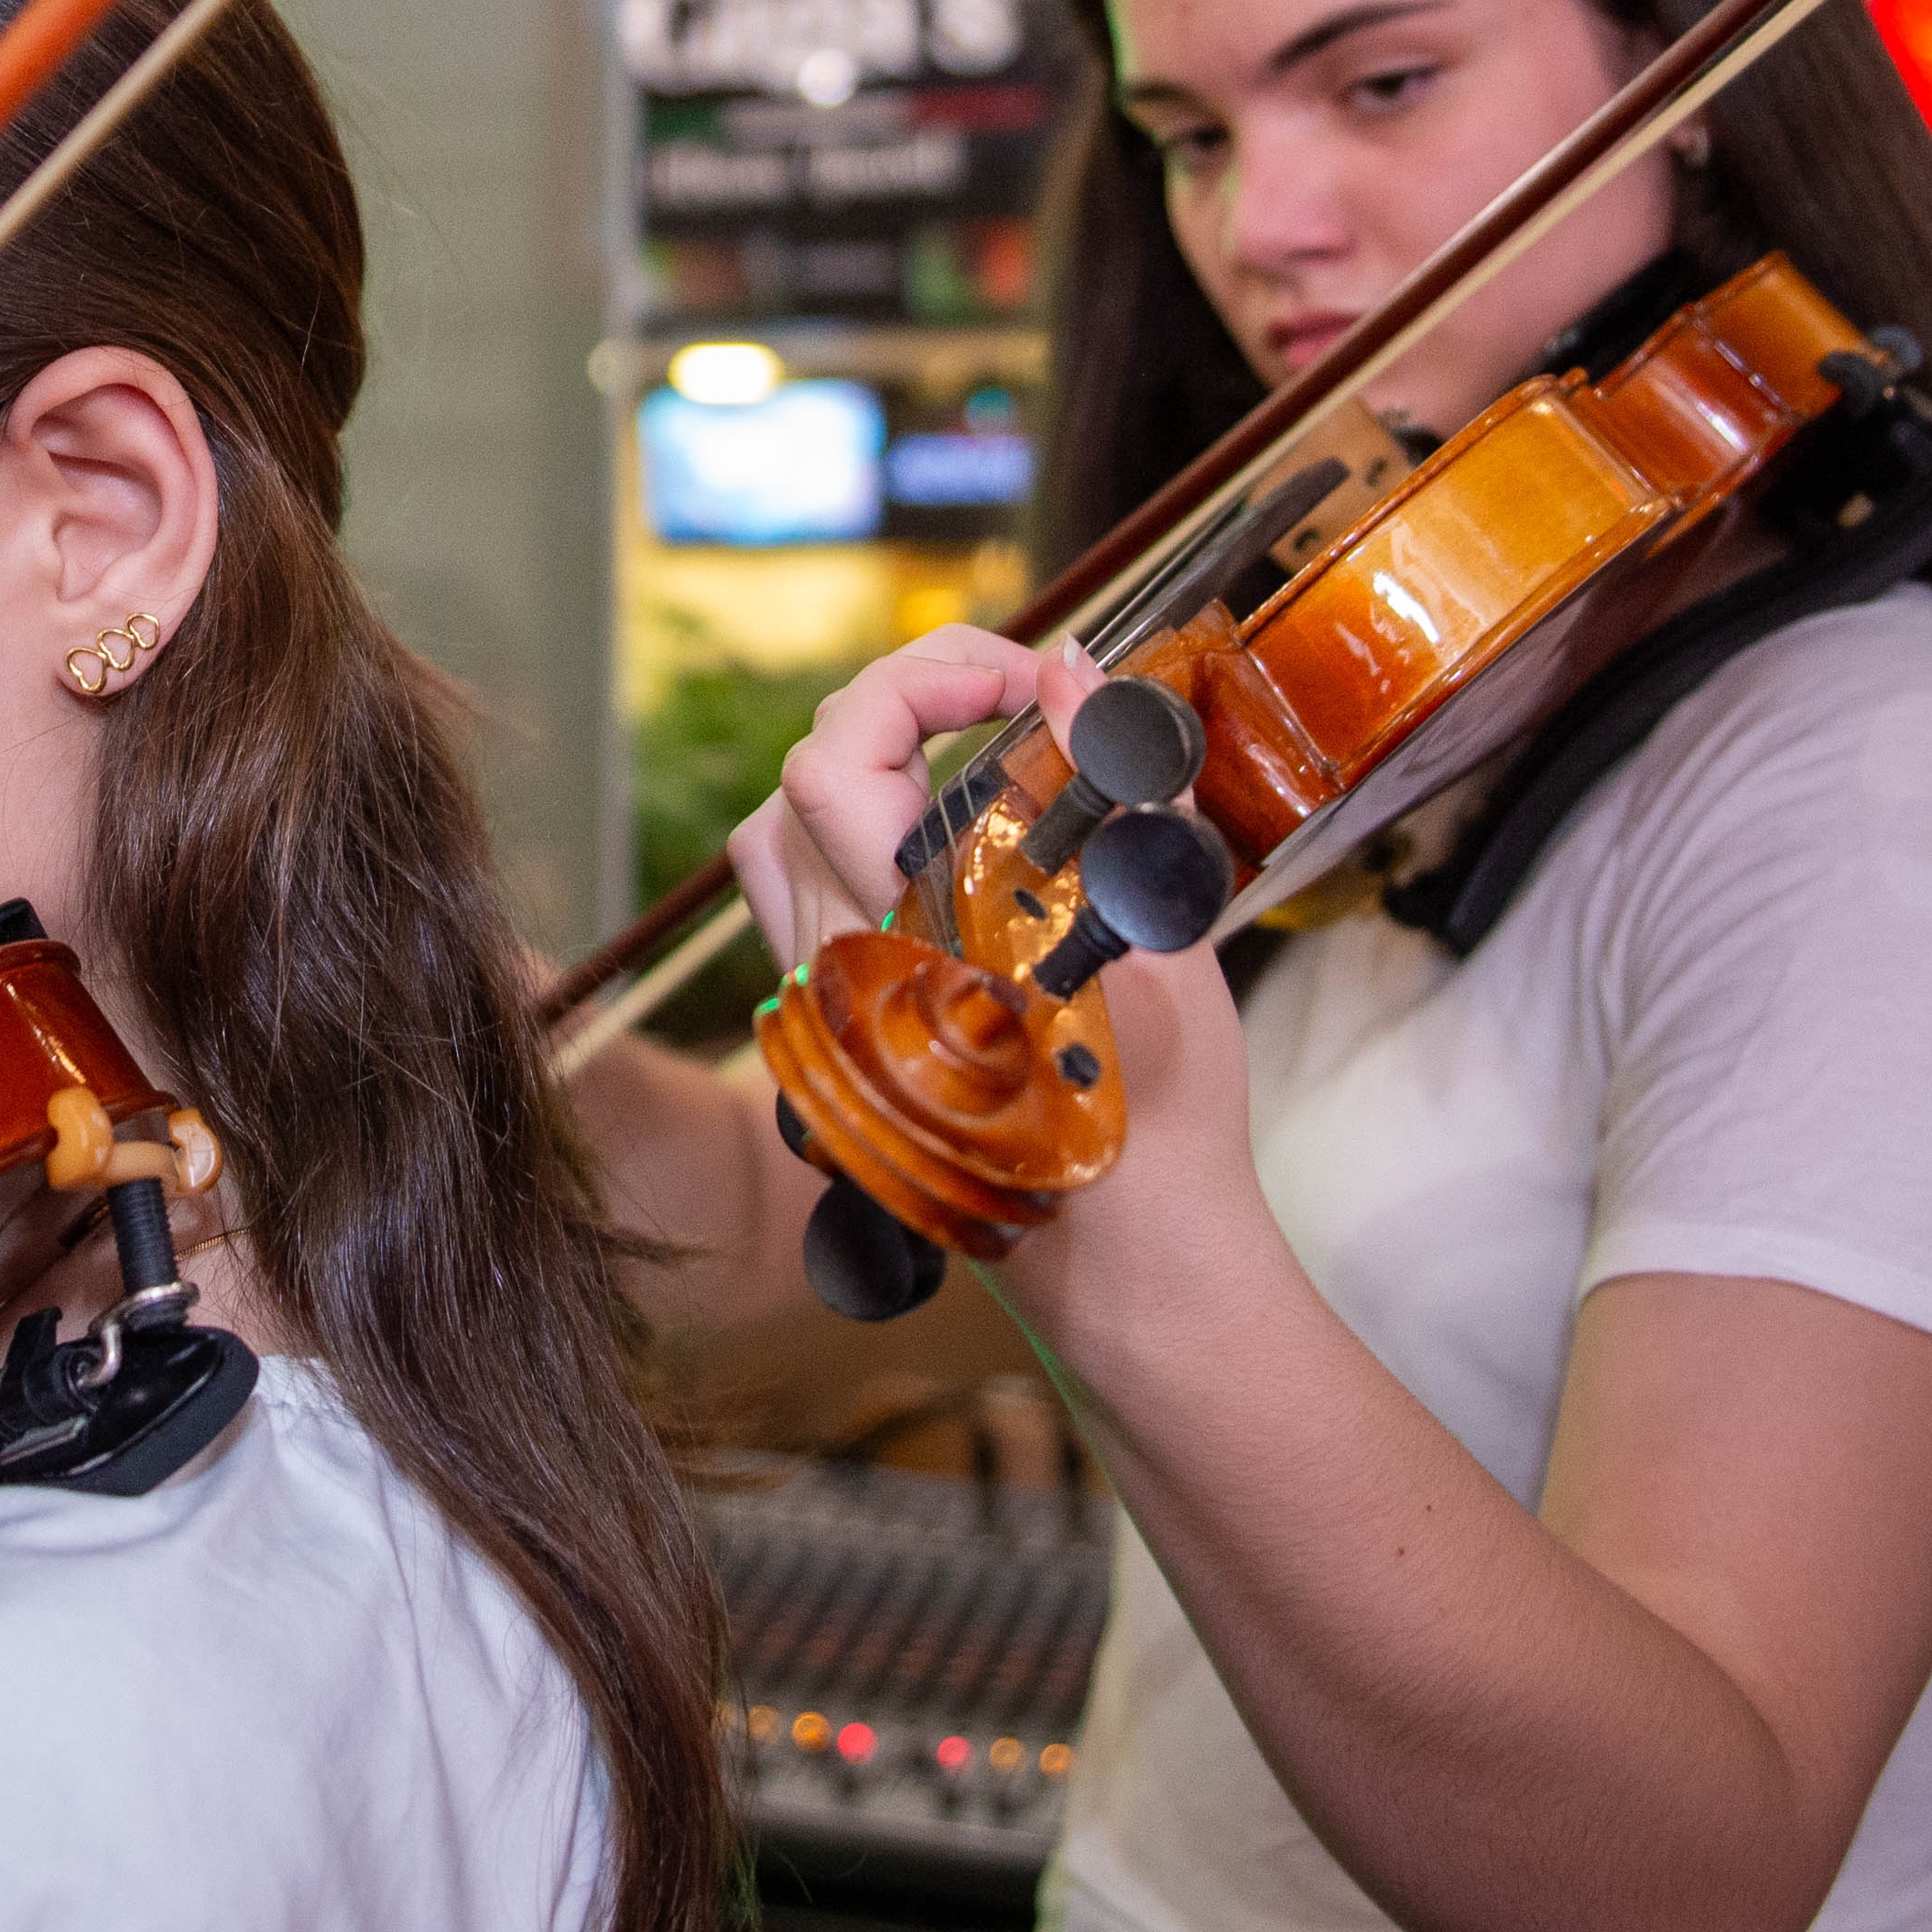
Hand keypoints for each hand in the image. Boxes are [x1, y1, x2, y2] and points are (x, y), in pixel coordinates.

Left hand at [727, 632, 1269, 1279]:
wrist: (1123, 1255)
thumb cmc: (1152, 1114)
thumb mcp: (1155, 930)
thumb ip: (1109, 786)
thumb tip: (1075, 675)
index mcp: (914, 929)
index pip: (845, 751)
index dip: (931, 678)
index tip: (1030, 678)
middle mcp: (842, 962)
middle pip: (801, 780)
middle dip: (904, 705)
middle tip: (1009, 695)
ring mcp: (826, 1002)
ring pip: (776, 841)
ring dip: (858, 771)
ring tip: (959, 754)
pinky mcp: (834, 1032)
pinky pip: (796, 904)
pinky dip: (849, 842)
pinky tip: (935, 841)